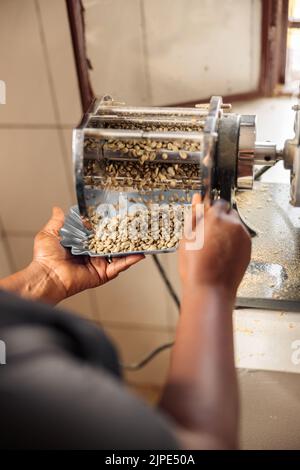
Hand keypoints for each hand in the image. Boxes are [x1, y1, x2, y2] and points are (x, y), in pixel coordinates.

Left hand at [29, 207, 143, 302]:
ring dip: (129, 247)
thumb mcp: (50, 233)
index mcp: (81, 245)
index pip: (97, 233)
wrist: (48, 275)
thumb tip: (58, 209)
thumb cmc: (46, 257)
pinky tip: (139, 253)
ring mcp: (98, 264)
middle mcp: (91, 254)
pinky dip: (130, 260)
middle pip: (110, 243)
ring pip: (118, 254)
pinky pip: (119, 266)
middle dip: (121, 235)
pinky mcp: (103, 273)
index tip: (115, 215)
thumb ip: (58, 221)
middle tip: (132, 224)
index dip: (106, 225)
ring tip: (140, 237)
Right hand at [179, 195, 250, 299]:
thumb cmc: (196, 267)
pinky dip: (233, 243)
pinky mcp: (248, 248)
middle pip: (229, 213)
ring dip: (227, 232)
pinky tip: (221, 255)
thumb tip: (197, 201)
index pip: (218, 202)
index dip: (211, 211)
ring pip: (235, 226)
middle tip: (208, 234)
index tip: (206, 219)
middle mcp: (233, 224)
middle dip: (220, 221)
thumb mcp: (187, 237)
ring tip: (213, 248)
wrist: (210, 288)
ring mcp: (243, 236)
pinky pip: (240, 239)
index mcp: (216, 217)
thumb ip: (194, 215)